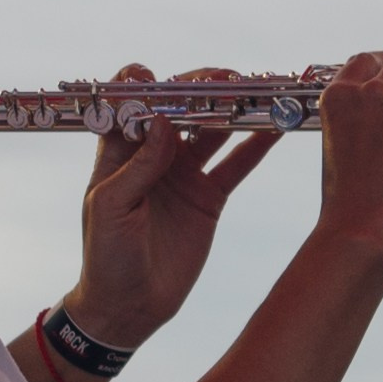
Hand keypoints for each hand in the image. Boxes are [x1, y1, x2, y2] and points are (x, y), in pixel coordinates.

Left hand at [67, 65, 282, 348]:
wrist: (131, 306)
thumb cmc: (106, 257)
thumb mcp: (111, 208)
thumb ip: (138, 165)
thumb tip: (161, 119)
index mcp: (120, 153)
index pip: (129, 106)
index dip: (141, 85)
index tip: (155, 75)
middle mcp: (154, 156)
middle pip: (181, 110)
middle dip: (202, 90)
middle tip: (227, 79)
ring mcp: (184, 174)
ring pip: (214, 131)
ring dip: (234, 111)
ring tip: (258, 94)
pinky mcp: (209, 196)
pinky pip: (237, 163)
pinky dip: (257, 145)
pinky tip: (276, 128)